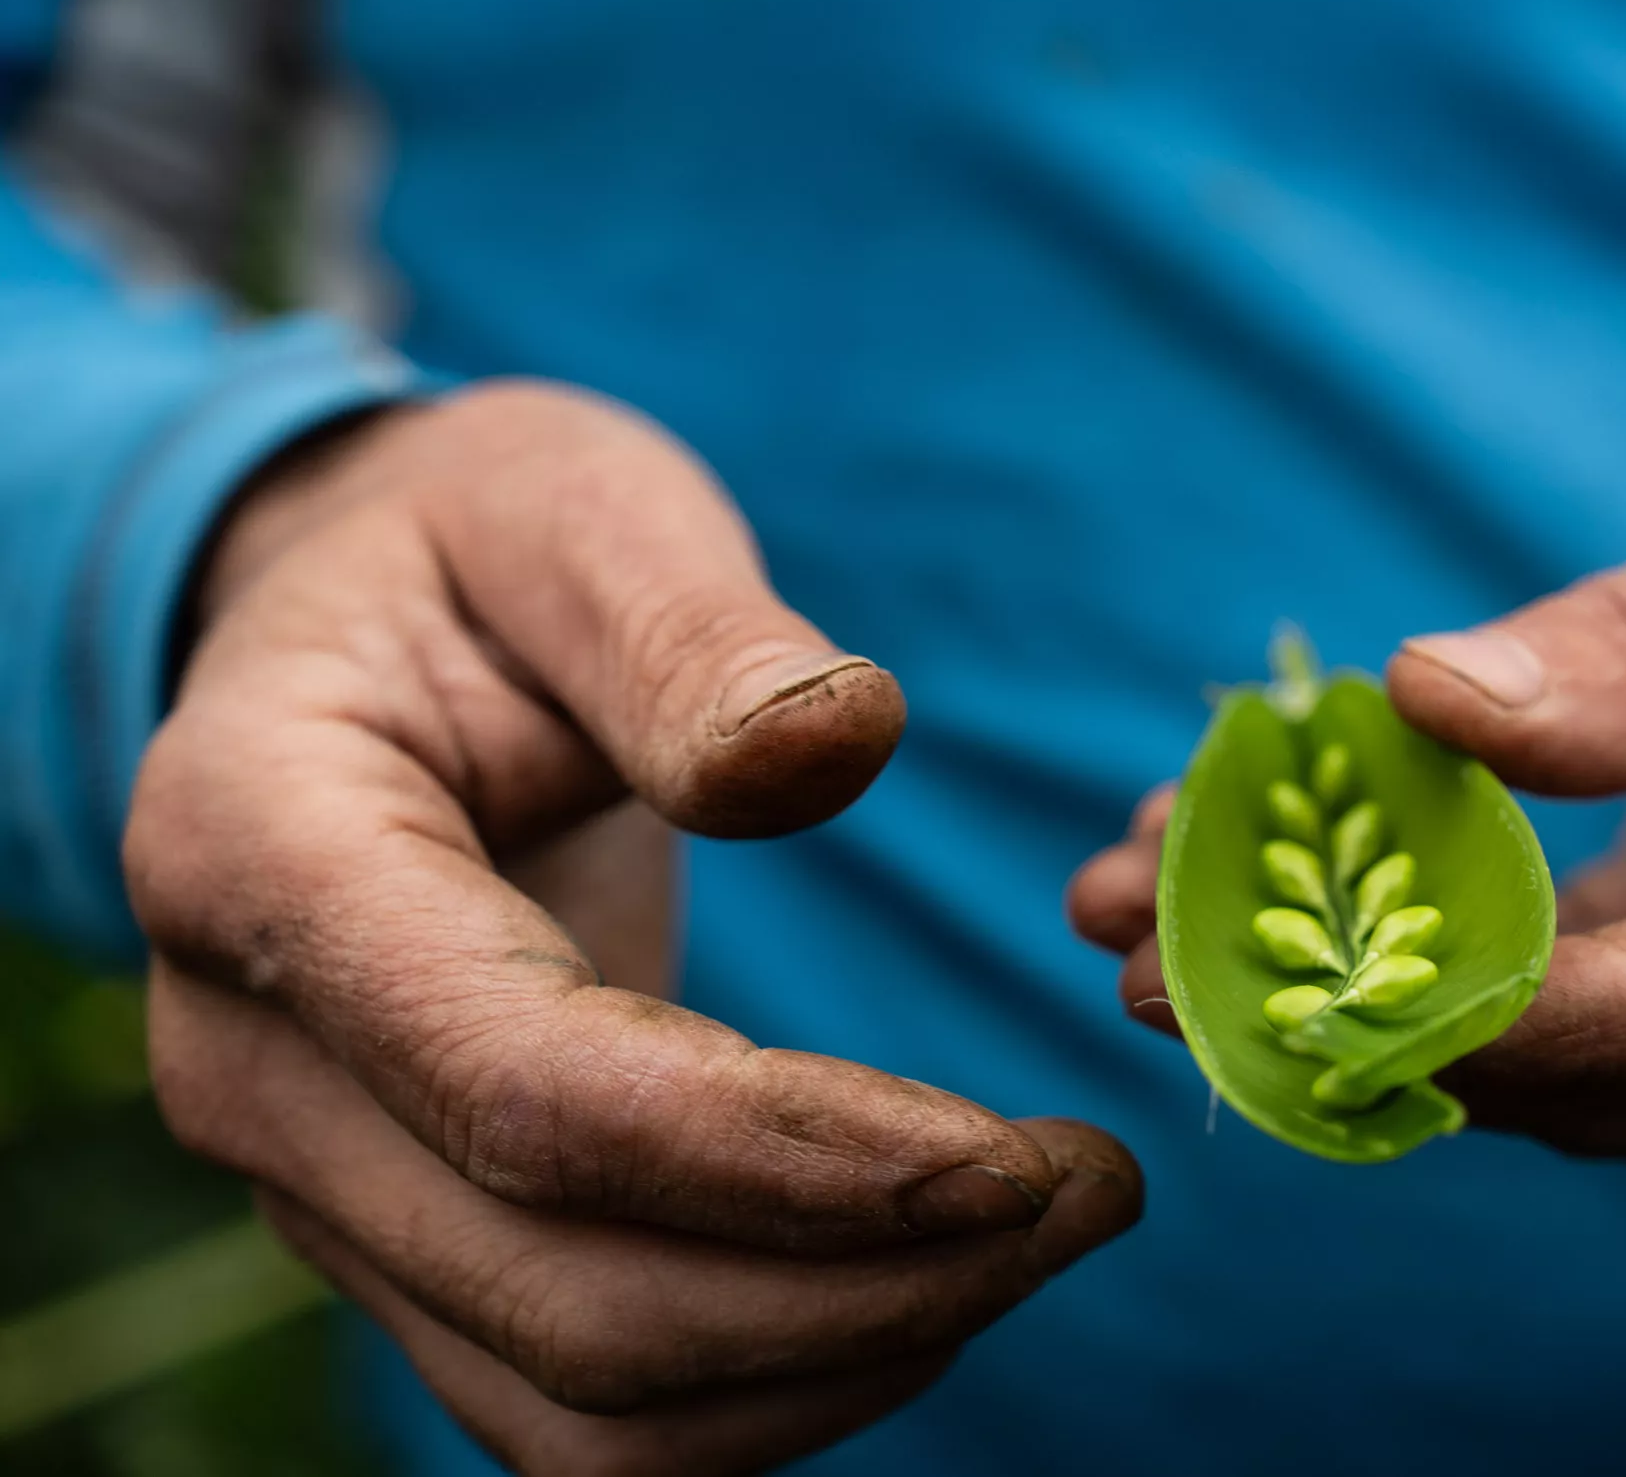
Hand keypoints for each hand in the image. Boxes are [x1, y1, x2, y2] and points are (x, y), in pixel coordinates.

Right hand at [131, 383, 1141, 1475]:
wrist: (366, 638)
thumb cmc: (481, 554)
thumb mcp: (579, 515)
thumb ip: (689, 634)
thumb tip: (841, 745)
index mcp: (259, 850)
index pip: (528, 1087)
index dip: (781, 1156)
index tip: (1012, 1152)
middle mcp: (254, 1063)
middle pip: (567, 1295)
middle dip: (861, 1285)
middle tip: (1095, 1191)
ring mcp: (316, 1180)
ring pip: (580, 1402)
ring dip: (841, 1355)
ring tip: (1048, 1236)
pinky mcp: (404, 1241)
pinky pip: (586, 1405)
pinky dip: (777, 1378)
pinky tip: (933, 1276)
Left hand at [1073, 376, 1625, 1152]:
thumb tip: (1434, 711)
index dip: (1539, 1008)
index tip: (1308, 978)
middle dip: (1395, 1021)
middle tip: (1146, 949)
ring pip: (1610, 1074)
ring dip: (1379, 1008)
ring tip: (1144, 920)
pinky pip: (1609, 1020)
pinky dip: (1441, 972)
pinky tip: (1266, 904)